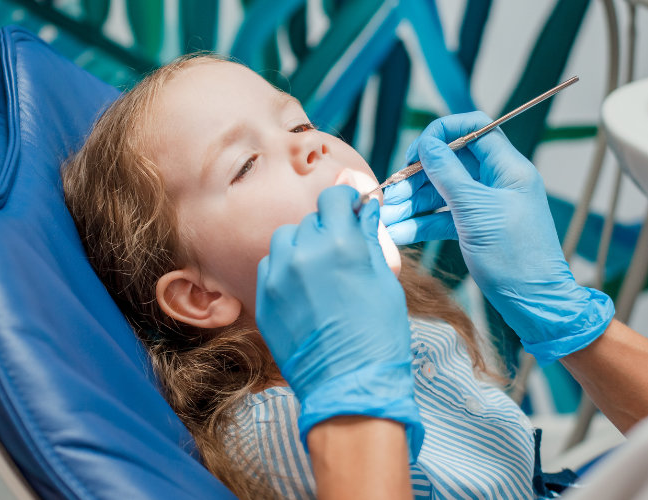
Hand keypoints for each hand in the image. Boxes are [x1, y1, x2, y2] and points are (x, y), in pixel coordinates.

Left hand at [256, 185, 422, 457]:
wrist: (350, 387)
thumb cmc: (378, 335)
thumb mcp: (384, 280)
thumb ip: (368, 239)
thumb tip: (365, 209)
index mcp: (340, 243)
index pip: (333, 196)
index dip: (345, 200)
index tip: (352, 211)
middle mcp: (303, 252)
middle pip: (310, 219)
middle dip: (327, 229)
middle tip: (342, 253)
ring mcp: (277, 277)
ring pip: (285, 240)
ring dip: (301, 246)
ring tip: (320, 272)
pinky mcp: (263, 299)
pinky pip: (271, 267)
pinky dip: (286, 270)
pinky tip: (304, 292)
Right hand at [380, 112, 613, 364]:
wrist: (534, 304)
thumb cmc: (514, 257)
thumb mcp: (475, 211)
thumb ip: (448, 174)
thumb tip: (427, 144)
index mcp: (508, 168)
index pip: (474, 128)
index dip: (441, 133)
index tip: (415, 154)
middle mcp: (498, 182)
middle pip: (451, 161)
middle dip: (418, 176)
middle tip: (391, 193)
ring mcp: (487, 206)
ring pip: (444, 191)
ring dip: (413, 201)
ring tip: (387, 217)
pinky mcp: (478, 229)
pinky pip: (445, 217)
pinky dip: (423, 222)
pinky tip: (399, 232)